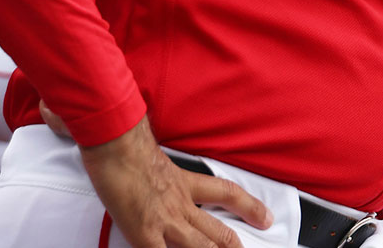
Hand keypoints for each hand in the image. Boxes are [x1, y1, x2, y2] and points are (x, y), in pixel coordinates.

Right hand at [79, 117, 271, 247]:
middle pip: (218, 231)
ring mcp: (166, 221)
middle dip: (234, 246)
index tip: (265, 217)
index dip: (250, 207)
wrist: (117, 145)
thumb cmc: (129, 146)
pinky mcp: (146, 234)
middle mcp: (181, 204)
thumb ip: (163, 172)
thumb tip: (159, 175)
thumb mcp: (156, 158)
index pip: (227, 194)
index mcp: (185, 183)